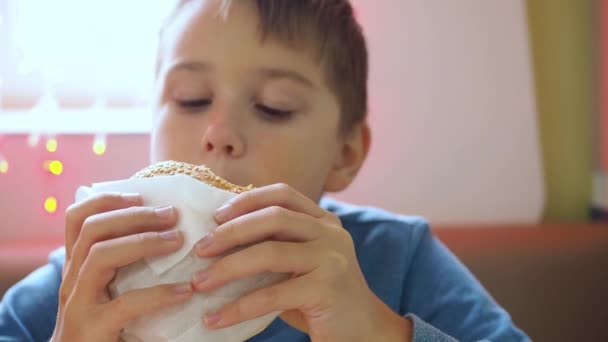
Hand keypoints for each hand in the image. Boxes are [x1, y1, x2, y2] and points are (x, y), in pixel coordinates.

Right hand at [51, 193, 193, 341]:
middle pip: (92, 231)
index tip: (140, 196)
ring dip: (143, 242)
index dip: (106, 201)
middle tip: (172, 215)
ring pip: (100, 256)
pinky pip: (125, 304)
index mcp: (76, 268)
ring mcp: (77, 306)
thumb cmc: (107, 328)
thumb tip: (170, 231)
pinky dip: (159, 294)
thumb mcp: (109, 291)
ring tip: (178, 241)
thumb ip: (125, 265)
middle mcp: (71, 282)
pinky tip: (185, 291)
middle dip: (134, 216)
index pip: (76, 220)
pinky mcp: (92, 330)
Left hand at [191, 184, 410, 340]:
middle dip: (230, 232)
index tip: (216, 216)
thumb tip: (218, 238)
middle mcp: (331, 233)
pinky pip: (272, 294)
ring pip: (269, 253)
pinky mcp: (326, 289)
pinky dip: (238, 307)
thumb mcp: (299, 263)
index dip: (247, 200)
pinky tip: (216, 318)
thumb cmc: (320, 297)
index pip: (283, 194)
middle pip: (274, 217)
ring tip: (199, 283)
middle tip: (199, 249)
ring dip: (227, 268)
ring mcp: (331, 259)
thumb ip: (274, 245)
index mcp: (324, 221)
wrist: (363, 331)